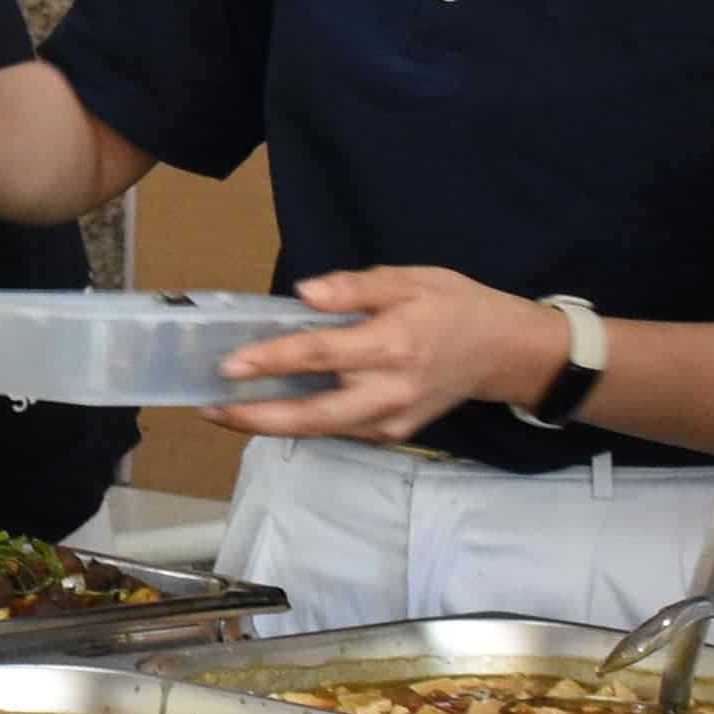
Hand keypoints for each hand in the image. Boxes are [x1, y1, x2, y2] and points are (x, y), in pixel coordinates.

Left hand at [212, 268, 567, 444]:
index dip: (271, 360)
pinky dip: (302, 423)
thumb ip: (355, 288)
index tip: (229, 364)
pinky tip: (270, 409)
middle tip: (210, 409)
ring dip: (272, 424)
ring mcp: (392, 421)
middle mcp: (389, 391)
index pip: (320, 354)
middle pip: (313, 415)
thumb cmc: (454, 307)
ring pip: (322, 430)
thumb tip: (304, 294)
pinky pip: (339, 429)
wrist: (504, 352)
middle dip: (257, 417)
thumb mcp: (411, 280)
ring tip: (225, 411)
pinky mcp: (393, 434)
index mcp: (393, 345)